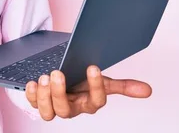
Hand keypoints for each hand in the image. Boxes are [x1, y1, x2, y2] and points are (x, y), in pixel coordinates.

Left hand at [25, 65, 151, 120]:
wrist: (65, 78)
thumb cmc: (83, 82)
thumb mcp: (102, 81)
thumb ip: (123, 86)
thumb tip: (148, 90)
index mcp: (89, 102)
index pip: (96, 101)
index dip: (95, 86)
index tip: (92, 66)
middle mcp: (71, 108)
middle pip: (65, 110)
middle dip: (60, 93)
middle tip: (57, 73)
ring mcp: (53, 106)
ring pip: (48, 112)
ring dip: (44, 96)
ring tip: (44, 77)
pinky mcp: (38, 101)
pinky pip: (32, 103)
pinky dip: (30, 94)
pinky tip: (31, 81)